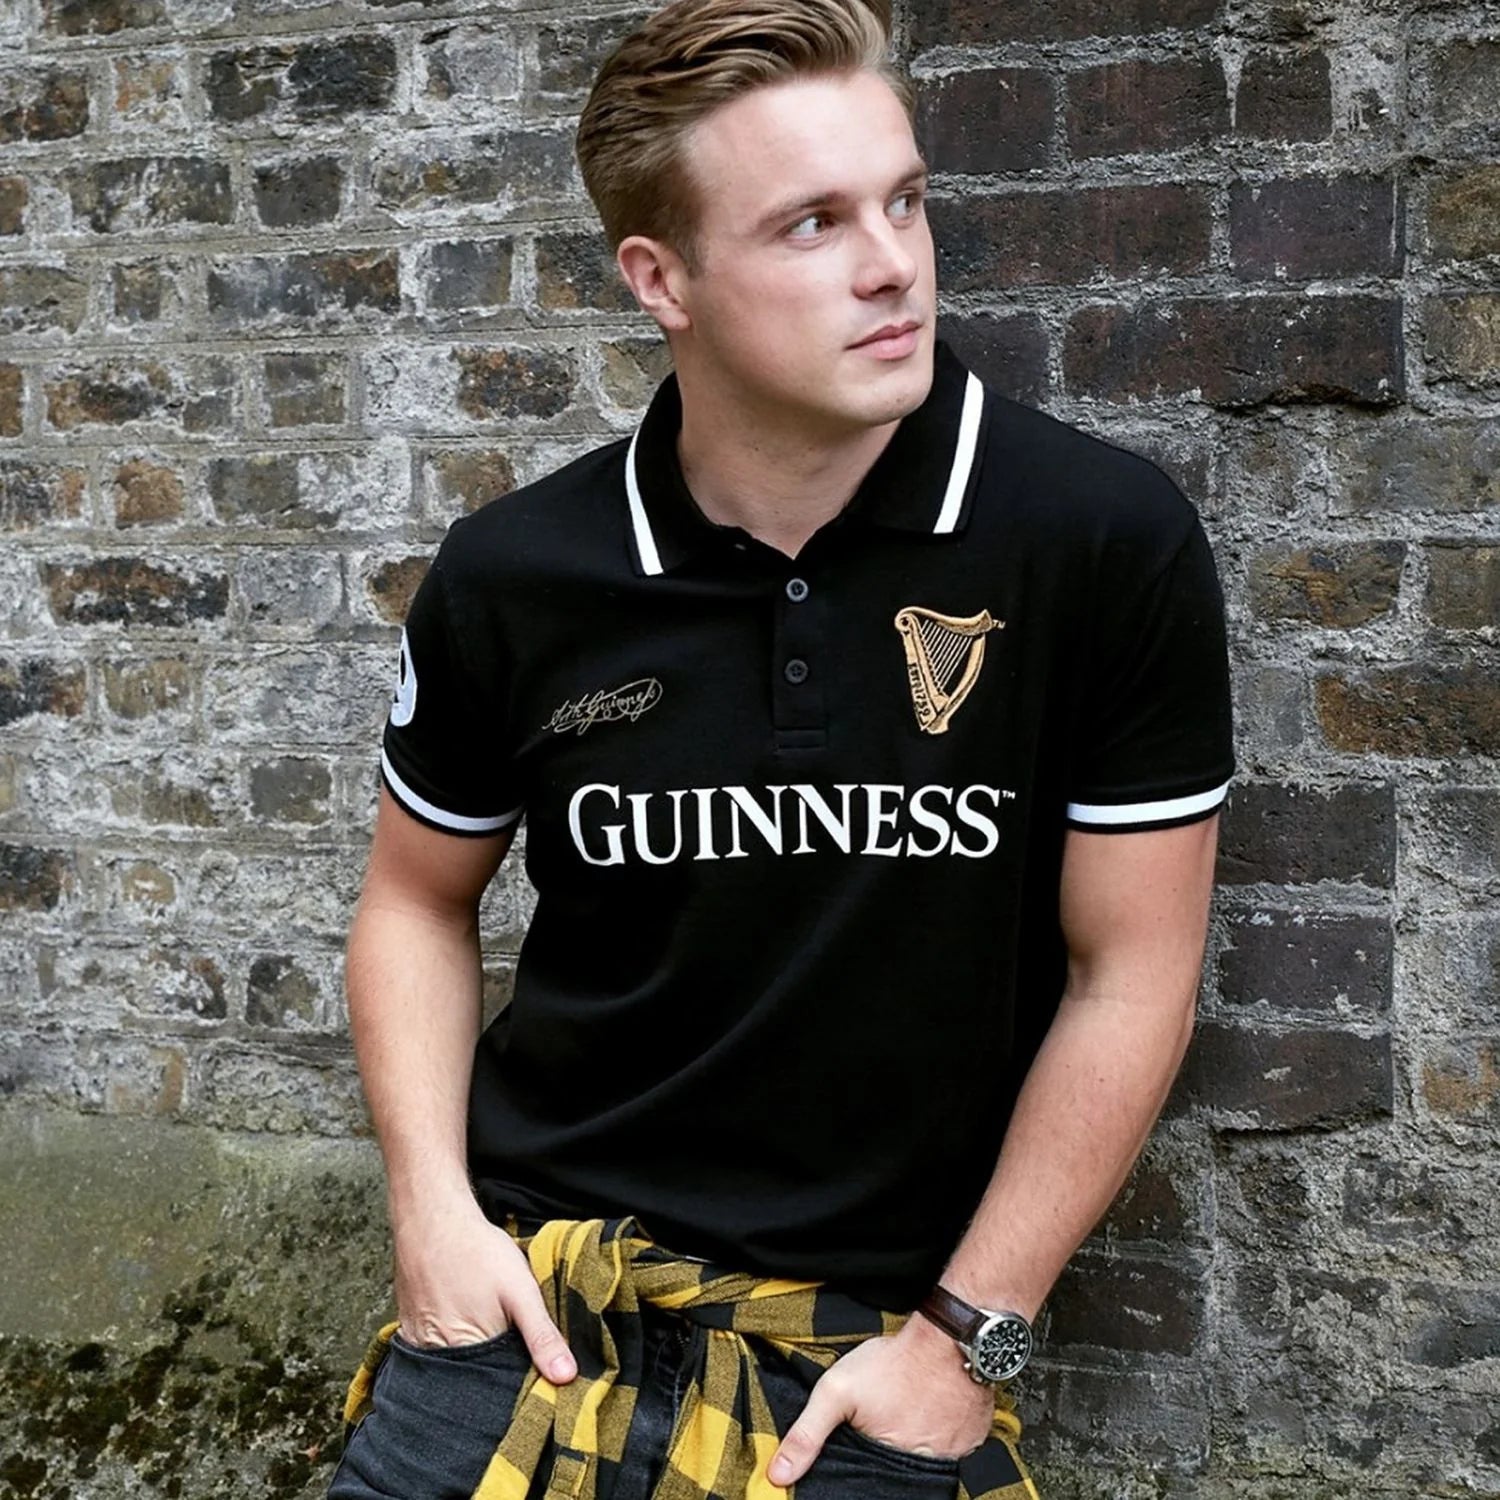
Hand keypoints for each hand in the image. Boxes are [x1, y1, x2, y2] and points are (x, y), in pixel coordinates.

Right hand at [393, 1195, 576, 1383]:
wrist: (432, 1219)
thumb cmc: (477, 1252)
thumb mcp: (521, 1291)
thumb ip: (542, 1336)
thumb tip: (566, 1378)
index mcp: (467, 1355)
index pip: (496, 1393)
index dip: (517, 1387)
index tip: (535, 1384)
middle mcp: (437, 1359)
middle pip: (474, 1383)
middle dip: (495, 1377)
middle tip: (513, 1352)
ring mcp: (419, 1345)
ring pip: (455, 1369)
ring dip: (474, 1362)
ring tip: (488, 1335)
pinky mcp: (410, 1330)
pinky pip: (435, 1353)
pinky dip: (453, 1348)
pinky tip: (465, 1325)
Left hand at [766, 1316, 994, 1486]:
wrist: (947, 1339)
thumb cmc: (891, 1364)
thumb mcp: (836, 1391)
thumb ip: (806, 1434)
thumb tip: (777, 1476)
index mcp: (887, 1466)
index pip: (868, 1487)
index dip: (860, 1474)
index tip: (860, 1453)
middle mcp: (923, 1471)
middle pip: (897, 1478)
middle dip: (887, 1461)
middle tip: (884, 1430)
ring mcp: (952, 1459)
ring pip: (926, 1467)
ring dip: (915, 1450)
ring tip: (906, 1422)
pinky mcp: (972, 1444)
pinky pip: (953, 1454)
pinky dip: (941, 1442)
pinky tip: (930, 1419)